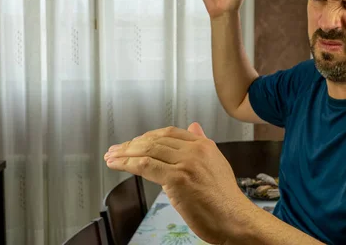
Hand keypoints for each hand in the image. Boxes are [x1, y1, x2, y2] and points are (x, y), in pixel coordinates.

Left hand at [104, 123, 249, 244]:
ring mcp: (187, 163)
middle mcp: (196, 150)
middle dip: (131, 144)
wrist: (234, 219)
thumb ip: (202, 144)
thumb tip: (194, 127)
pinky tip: (118, 165)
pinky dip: (128, 164)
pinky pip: (146, 166)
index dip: (147, 136)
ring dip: (125, 153)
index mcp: (205, 145)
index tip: (133, 142)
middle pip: (156, 140)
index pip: (170, 133)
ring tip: (111, 157)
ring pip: (148, 151)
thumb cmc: (225, 199)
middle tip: (116, 150)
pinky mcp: (178, 178)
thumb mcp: (216, 163)